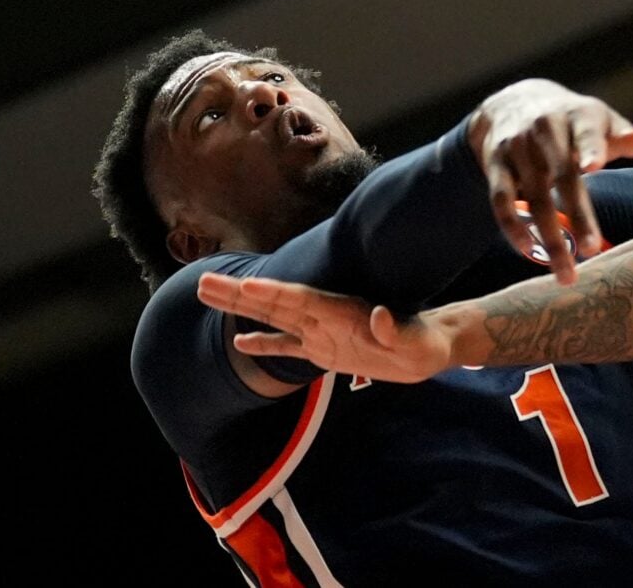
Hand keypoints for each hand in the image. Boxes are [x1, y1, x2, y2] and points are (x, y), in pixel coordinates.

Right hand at [199, 273, 460, 382]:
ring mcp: (321, 332)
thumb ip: (393, 330)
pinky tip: (240, 344)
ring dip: (242, 309)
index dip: (272, 293)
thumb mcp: (414, 340)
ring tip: (208, 297)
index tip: (244, 285)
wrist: (430, 347)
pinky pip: (287, 346)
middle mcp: (324, 317)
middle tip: (203, 282)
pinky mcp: (324, 350)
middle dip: (239, 294)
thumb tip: (378, 317)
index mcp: (341, 311)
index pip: (299, 300)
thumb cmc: (424, 343)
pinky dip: (264, 345)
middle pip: (274, 302)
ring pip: (272, 318)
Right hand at [469, 80, 632, 282]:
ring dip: (548, 236)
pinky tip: (529, 252)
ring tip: (566, 273)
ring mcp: (516, 146)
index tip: (594, 166)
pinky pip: (501, 199)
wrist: (512, 102)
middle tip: (593, 250)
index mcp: (576, 115)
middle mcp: (544, 127)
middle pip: (561, 174)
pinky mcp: (495, 164)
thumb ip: (621, 136)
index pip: (585, 131)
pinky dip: (513, 226)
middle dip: (577, 214)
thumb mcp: (596, 120)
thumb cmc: (571, 121)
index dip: (590, 147)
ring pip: (533, 195)